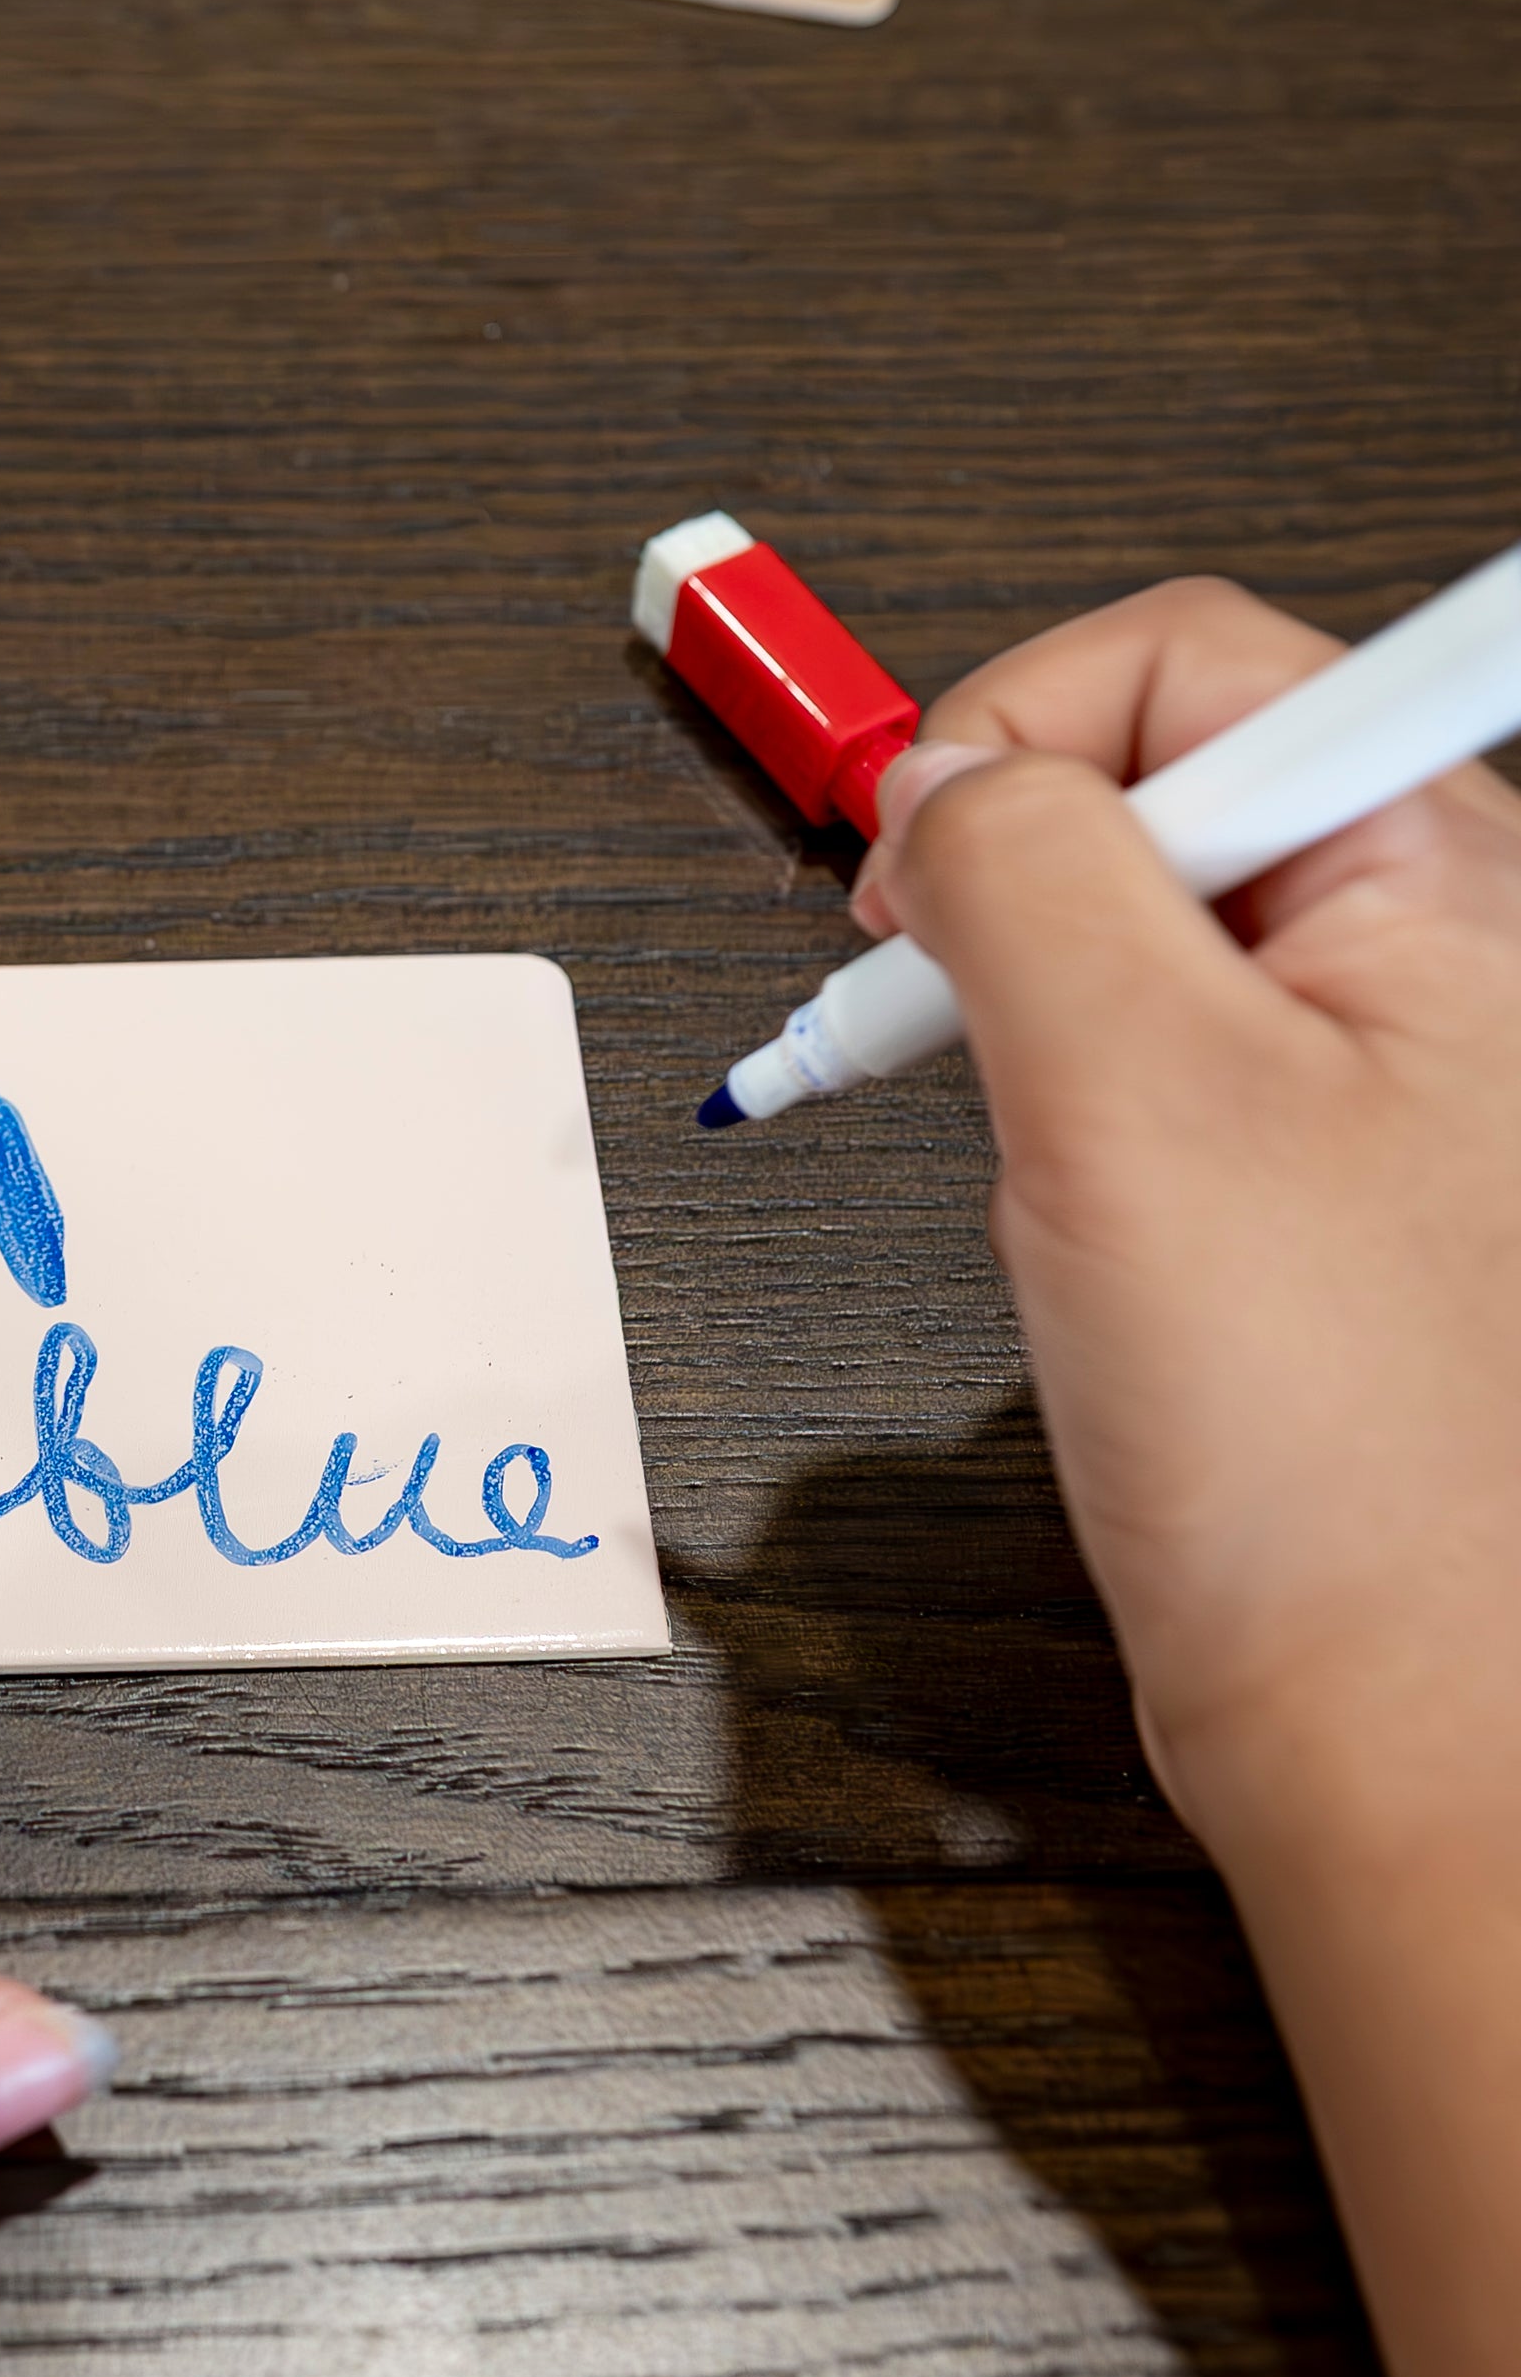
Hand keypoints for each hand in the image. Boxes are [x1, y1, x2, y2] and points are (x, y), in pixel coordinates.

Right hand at [852, 575, 1520, 2376]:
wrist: (1389, 1720)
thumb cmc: (1326, 1454)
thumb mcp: (1124, 1088)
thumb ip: (1019, 867)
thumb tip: (939, 770)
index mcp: (1444, 884)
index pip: (1204, 656)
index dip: (1028, 720)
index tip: (932, 852)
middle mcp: (1430, 957)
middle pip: (1163, 771)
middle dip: (1013, 866)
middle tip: (947, 985)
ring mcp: (1371, 1071)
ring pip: (1134, 918)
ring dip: (1029, 996)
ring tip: (1030, 1125)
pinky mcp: (1302, 1176)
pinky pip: (1142, 1047)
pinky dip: (1054, 1093)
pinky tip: (1066, 1202)